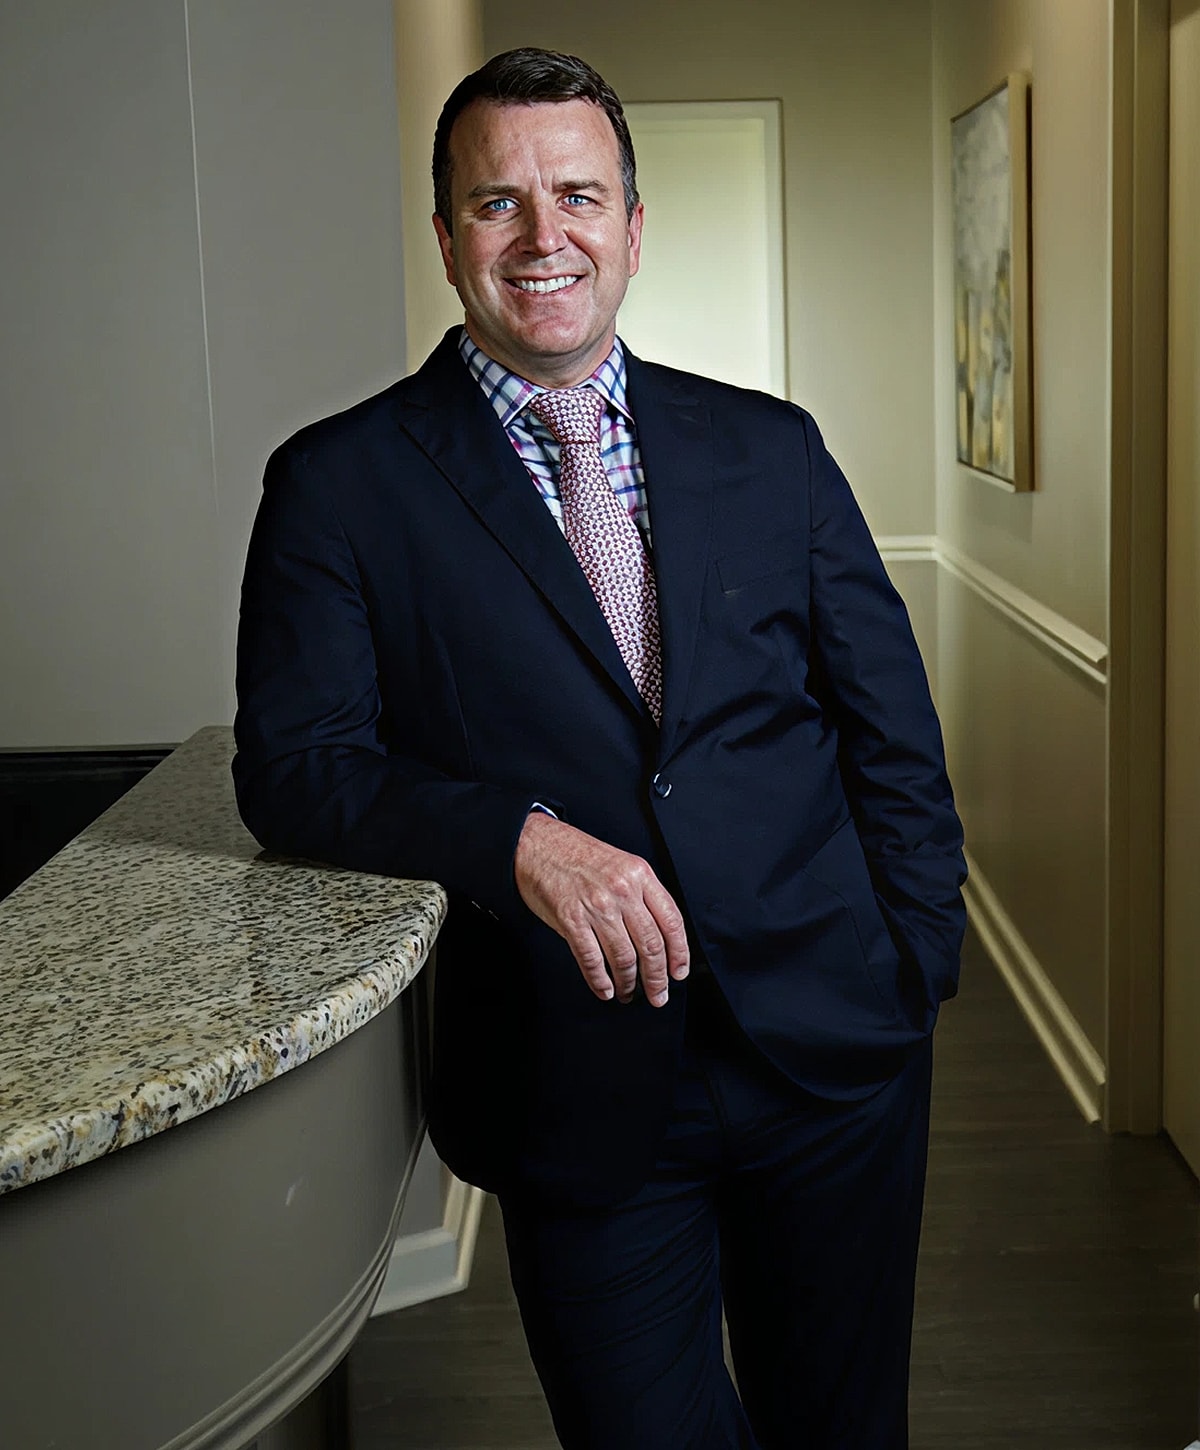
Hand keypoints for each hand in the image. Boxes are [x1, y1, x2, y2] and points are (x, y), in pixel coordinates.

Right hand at [514, 812, 689, 1005]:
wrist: (536, 843)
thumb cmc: (578, 856)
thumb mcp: (621, 864)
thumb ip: (641, 895)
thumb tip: (659, 938)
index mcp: (640, 874)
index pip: (671, 921)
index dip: (679, 953)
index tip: (678, 973)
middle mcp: (622, 890)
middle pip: (650, 945)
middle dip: (657, 978)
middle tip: (658, 996)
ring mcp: (596, 905)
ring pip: (623, 957)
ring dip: (629, 983)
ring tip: (629, 993)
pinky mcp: (570, 918)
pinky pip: (591, 959)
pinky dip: (600, 981)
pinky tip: (606, 990)